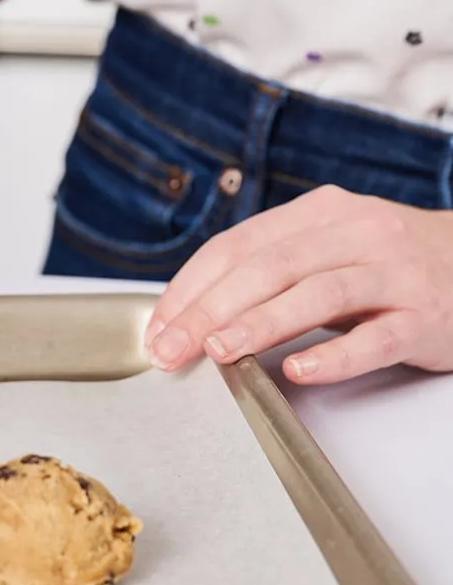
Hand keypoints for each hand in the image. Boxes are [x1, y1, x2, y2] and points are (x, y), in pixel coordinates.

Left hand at [143, 185, 452, 384]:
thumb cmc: (394, 265)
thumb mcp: (332, 248)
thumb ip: (274, 269)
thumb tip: (195, 311)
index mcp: (322, 213)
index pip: (239, 245)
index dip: (192, 287)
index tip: (159, 327)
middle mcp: (357, 233)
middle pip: (269, 267)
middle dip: (210, 309)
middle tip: (172, 348)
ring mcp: (395, 273)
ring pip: (318, 294)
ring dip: (261, 323)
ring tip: (219, 351)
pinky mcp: (426, 316)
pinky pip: (376, 337)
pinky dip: (334, 355)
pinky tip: (298, 371)